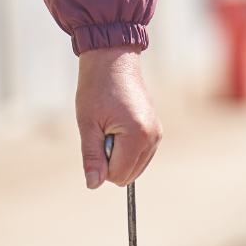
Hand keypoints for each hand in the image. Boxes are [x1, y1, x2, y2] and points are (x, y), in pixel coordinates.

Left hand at [75, 46, 161, 189]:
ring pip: (134, 168)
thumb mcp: (88, 124)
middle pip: (127, 176)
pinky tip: (119, 126)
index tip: (96, 137)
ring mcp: (157, 134)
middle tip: (103, 130)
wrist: (112, 60)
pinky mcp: (156, 131)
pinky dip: (126, 149)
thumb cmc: (96, 88)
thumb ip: (92, 157)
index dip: (100, 164)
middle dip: (110, 161)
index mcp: (136, 136)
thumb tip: (94, 185)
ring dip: (118, 155)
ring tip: (111, 126)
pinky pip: (140, 157)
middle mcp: (153, 137)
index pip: (117, 175)